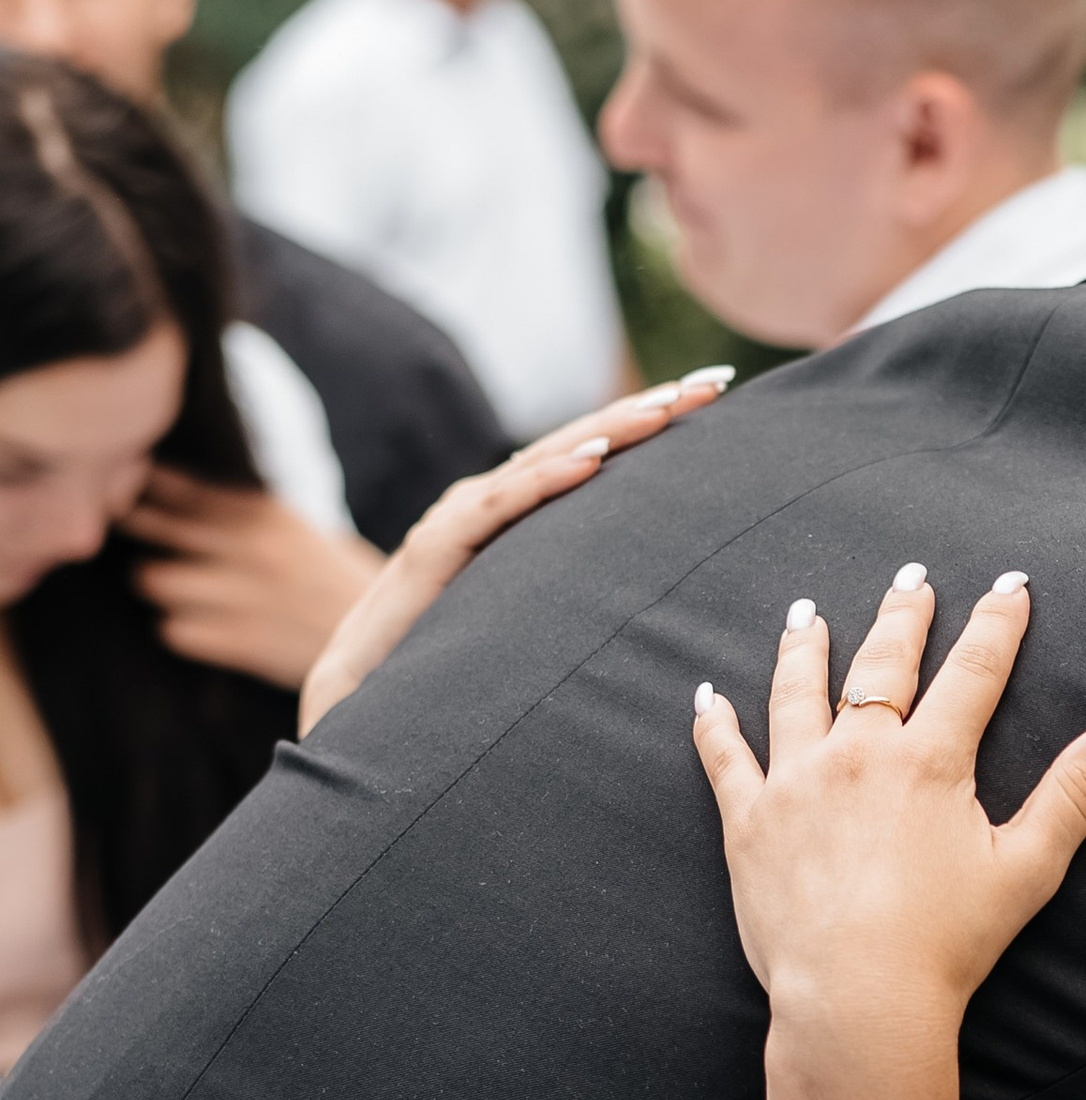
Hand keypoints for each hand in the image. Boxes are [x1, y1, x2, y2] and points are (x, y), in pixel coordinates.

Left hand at [127, 470, 382, 691]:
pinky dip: (181, 631)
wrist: (394, 645)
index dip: (141, 488)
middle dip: (137, 535)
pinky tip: (203, 629)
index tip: (126, 492)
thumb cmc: (337, 586)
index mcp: (266, 513)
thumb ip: (245, 511)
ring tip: (180, 592)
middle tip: (131, 543)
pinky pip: (176, 631)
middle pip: (152, 528)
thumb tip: (167, 487)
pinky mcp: (247, 644)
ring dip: (161, 589)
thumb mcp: (298, 531)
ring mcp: (247, 596)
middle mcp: (252, 548)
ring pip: (155, 581)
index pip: (178, 486)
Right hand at [297, 367, 735, 735]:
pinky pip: (497, 510)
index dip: (650, 428)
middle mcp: (490, 509)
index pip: (594, 461)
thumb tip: (659, 606)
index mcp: (519, 522)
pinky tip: (592, 460)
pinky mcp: (433, 553)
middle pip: (579, 447)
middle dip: (646, 413)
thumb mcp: (535, 630)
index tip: (712, 400)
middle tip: (711, 384)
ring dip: (606, 432)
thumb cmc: (450, 678)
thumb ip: (580, 604)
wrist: (360, 715)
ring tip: (665, 409)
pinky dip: (544, 480)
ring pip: (544, 463)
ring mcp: (458, 525)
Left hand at [692, 571, 1085, 1099]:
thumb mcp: (1029, 864)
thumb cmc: (948, 943)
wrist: (857, 1000)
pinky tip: (708, 698)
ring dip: (803, 649)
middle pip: (881, 664)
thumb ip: (1081, 788)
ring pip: (796, 694)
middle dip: (902, 616)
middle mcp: (858, 753)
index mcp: (929, 761)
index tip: (1010, 586)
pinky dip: (715, 724)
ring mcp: (795, 782)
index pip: (973, 672)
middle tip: (912, 579)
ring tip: (805, 617)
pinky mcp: (748, 821)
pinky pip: (725, 758)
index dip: (997, 625)